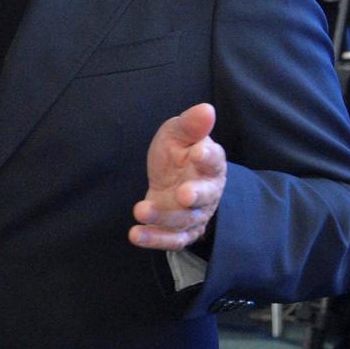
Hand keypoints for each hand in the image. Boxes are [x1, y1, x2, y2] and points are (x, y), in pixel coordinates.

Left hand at [129, 102, 226, 251]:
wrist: (173, 180)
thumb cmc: (178, 154)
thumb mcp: (178, 134)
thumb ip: (190, 125)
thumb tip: (206, 109)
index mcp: (210, 164)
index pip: (213, 160)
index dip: (207, 156)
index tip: (198, 151)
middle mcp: (207, 191)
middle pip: (205, 196)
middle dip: (195, 195)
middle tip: (183, 194)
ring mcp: (195, 214)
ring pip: (184, 219)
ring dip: (163, 217)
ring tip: (140, 209)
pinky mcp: (181, 231)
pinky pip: (172, 239)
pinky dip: (155, 238)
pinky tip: (135, 234)